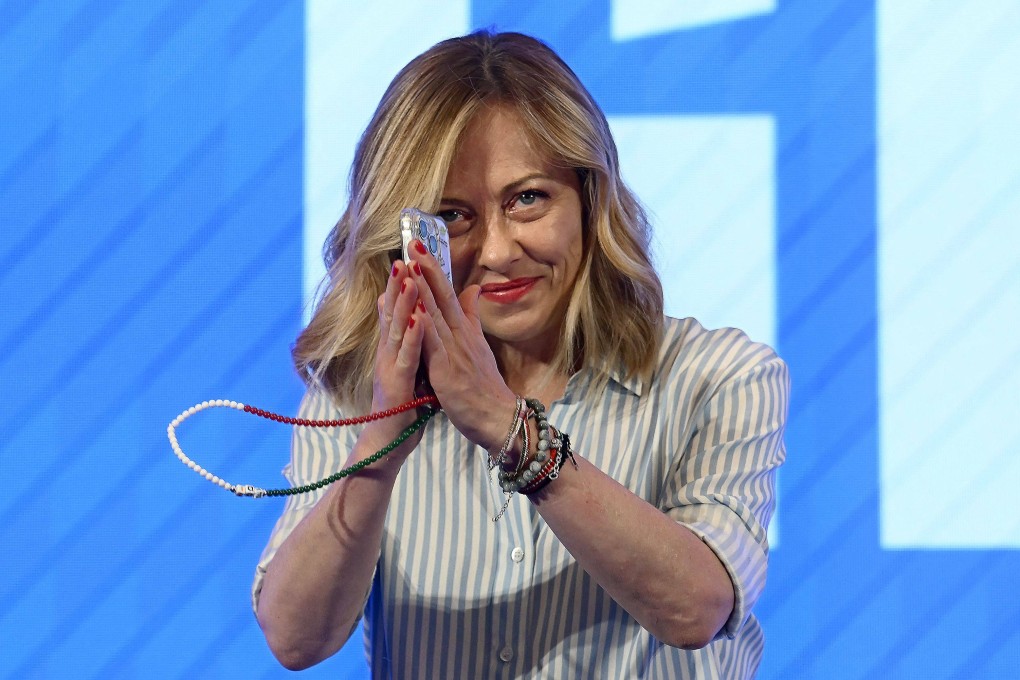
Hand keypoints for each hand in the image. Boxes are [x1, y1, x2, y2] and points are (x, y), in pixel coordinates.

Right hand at [366, 259, 426, 454]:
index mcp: (394, 349)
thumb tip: (413, 320)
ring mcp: (390, 368)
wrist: (388, 442)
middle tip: (403, 255)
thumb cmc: (402, 405)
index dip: (402, 284)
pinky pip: (405, 358)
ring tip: (408, 277)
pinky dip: (410, 337)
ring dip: (403, 303)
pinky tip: (416, 320)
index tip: (409, 256)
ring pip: (397, 329)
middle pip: (392, 313)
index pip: (397, 310)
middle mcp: (387, 354)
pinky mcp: (396, 385)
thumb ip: (411, 343)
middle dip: (398, 284)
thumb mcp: (410, 368)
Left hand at [406, 241, 516, 450]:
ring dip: (423, 289)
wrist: (498, 418)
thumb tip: (473, 289)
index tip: (420, 247)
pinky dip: (424, 327)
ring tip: (410, 266)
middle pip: (442, 297)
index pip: (448, 293)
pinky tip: (414, 310)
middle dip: (426, 269)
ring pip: (436, 315)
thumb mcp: (479, 347)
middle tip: (412, 242)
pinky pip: (434, 346)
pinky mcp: (447, 372)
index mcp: (465, 331)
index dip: (433, 269)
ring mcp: (454, 352)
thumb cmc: (485, 387)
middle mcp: (460, 336)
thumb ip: (472, 317)